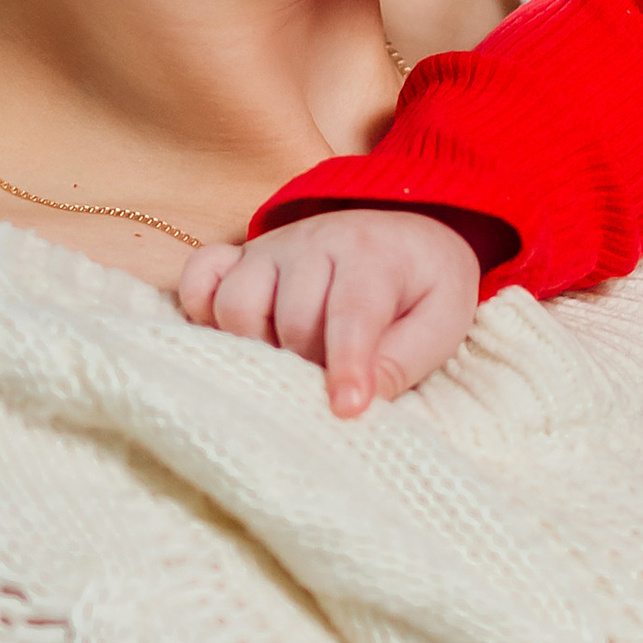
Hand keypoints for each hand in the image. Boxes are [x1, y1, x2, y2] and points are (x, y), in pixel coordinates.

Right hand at [178, 209, 480, 415]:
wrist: (406, 232)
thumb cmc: (424, 286)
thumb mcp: (441, 322)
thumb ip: (401, 362)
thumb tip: (355, 405)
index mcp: (372, 255)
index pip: (352, 314)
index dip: (346, 366)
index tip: (346, 410)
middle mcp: (315, 242)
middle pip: (292, 320)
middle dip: (309, 366)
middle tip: (329, 384)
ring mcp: (272, 247)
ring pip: (237, 304)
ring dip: (258, 347)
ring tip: (290, 364)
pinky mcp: (242, 255)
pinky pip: (201, 278)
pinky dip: (204, 311)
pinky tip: (237, 337)